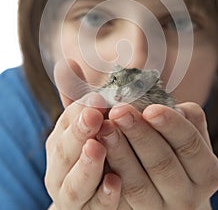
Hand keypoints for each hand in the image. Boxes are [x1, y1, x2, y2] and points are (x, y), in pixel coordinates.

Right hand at [45, 60, 121, 209]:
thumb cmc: (88, 151)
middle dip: (79, 132)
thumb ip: (77, 97)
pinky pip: (95, 207)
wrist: (88, 194)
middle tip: (94, 116)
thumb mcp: (83, 123)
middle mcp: (61, 167)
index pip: (67, 122)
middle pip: (65, 151)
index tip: (97, 98)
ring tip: (98, 148)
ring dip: (87, 165)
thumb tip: (67, 62)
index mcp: (61, 140)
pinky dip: (104, 196)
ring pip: (75, 182)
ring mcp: (72, 192)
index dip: (80, 110)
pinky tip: (117, 184)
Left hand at [97, 102, 217, 208]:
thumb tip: (158, 101)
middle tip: (119, 111)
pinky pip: (119, 201)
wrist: (168, 188)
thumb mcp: (185, 131)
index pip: (189, 144)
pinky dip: (108, 176)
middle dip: (139, 134)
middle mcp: (187, 195)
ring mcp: (161, 209)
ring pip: (138, 184)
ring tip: (104, 128)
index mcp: (205, 170)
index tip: (150, 108)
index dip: (171, 125)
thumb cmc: (175, 148)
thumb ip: (180, 116)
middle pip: (163, 164)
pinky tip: (97, 152)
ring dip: (119, 153)